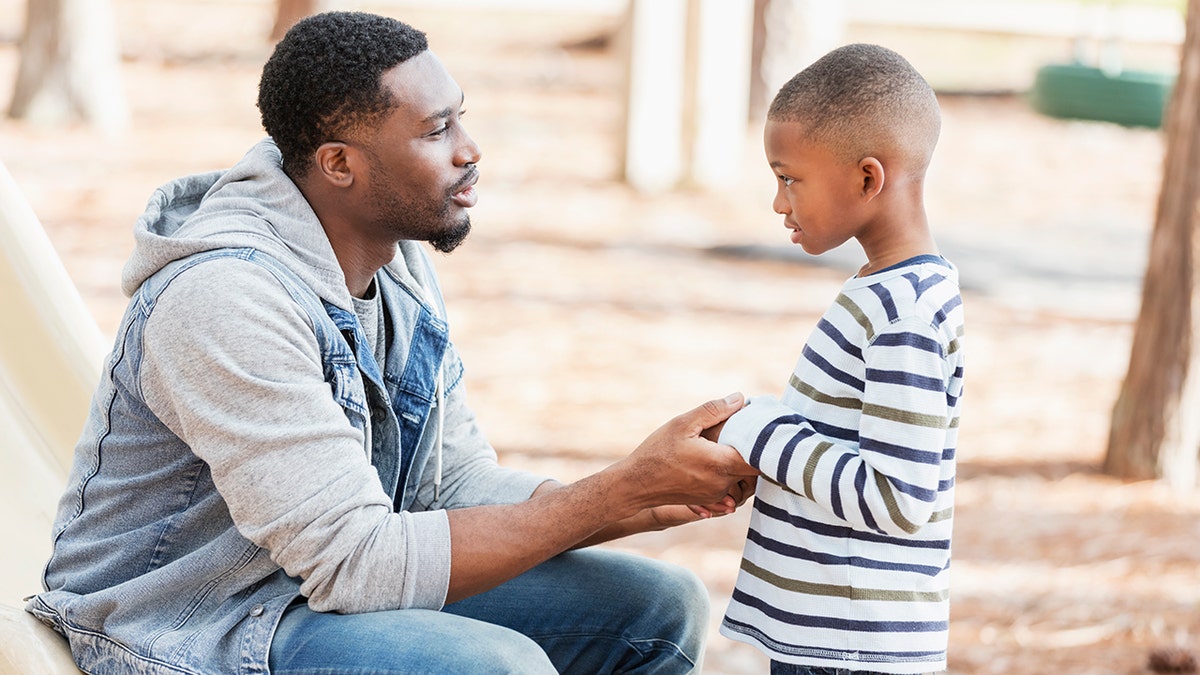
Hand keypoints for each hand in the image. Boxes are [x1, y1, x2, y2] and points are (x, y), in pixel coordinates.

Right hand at [615, 393, 758, 512]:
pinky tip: (716, 458)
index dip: (768, 443)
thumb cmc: (657, 452)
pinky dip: (729, 472)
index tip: (767, 428)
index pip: (760, 458)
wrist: (636, 484)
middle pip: (753, 468)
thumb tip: (740, 399)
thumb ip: (713, 410)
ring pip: (742, 477)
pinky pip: (730, 485)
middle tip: (751, 430)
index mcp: (720, 463)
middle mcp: (723, 483)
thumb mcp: (682, 424)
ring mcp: (717, 494)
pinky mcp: (710, 499)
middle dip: (754, 450)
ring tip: (730, 443)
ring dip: (740, 461)